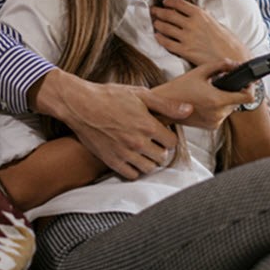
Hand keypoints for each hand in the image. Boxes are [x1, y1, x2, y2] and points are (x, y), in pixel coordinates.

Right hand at [29, 69, 192, 178]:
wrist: (80, 105)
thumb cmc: (110, 96)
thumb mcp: (140, 94)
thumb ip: (166, 105)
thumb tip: (189, 110)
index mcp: (148, 126)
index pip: (172, 142)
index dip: (167, 135)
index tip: (160, 130)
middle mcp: (138, 143)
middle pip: (162, 157)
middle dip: (160, 148)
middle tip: (151, 140)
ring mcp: (124, 154)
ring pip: (149, 168)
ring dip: (149, 160)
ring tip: (142, 149)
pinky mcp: (112, 161)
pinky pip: (132, 175)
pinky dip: (135, 168)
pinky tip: (131, 157)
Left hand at [151, 0, 249, 64]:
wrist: (232, 57)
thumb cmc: (228, 41)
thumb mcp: (216, 23)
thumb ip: (204, 18)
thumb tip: (196, 14)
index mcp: (201, 14)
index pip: (180, 4)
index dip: (170, 2)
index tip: (165, 2)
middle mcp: (192, 24)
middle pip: (170, 14)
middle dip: (159, 12)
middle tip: (154, 11)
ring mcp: (187, 38)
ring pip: (166, 28)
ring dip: (158, 24)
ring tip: (155, 23)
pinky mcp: (185, 51)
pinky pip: (167, 43)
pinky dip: (160, 38)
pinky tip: (157, 36)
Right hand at [153, 60, 251, 128]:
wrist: (164, 107)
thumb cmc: (179, 88)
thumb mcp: (200, 71)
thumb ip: (221, 65)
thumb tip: (235, 64)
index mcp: (217, 100)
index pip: (247, 97)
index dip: (250, 88)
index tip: (246, 82)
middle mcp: (218, 114)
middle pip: (238, 102)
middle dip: (233, 92)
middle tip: (220, 83)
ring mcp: (215, 122)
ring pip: (230, 108)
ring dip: (225, 100)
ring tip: (210, 92)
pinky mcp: (211, 127)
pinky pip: (222, 115)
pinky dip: (218, 108)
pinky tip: (206, 101)